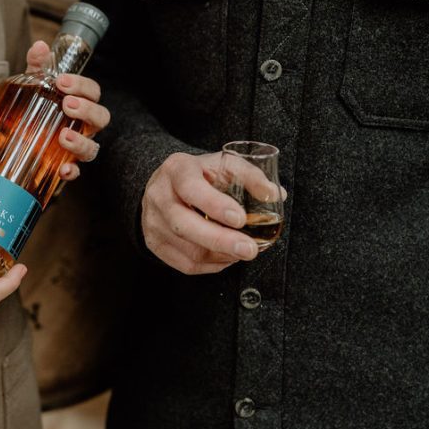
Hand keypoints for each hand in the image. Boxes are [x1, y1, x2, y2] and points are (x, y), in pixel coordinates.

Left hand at [26, 40, 109, 180]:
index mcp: (81, 103)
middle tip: (67, 105)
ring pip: (92, 148)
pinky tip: (62, 170)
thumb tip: (40, 46)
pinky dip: (71, 172)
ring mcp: (77, 148)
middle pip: (101, 118)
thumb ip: (38, 66)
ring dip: (81, 142)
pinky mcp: (65, 167)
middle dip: (87, 111)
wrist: (17, 139)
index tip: (61, 82)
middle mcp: (84, 126)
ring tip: (64, 136)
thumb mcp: (35, 84)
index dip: (82, 86)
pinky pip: (76, 173)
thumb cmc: (34, 107)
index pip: (93, 92)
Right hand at [141, 152, 282, 274]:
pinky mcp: (155, 243)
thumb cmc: (201, 175)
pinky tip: (228, 257)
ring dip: (221, 255)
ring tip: (244, 251)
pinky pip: (186, 264)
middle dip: (220, 240)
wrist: (166, 185)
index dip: (214, 205)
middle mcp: (159, 196)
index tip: (240, 218)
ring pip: (188, 249)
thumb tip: (275, 195)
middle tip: (249, 249)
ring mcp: (153, 222)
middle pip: (184, 225)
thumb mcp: (224, 164)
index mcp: (176, 170)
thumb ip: (250, 176)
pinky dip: (212, 264)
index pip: (191, 188)